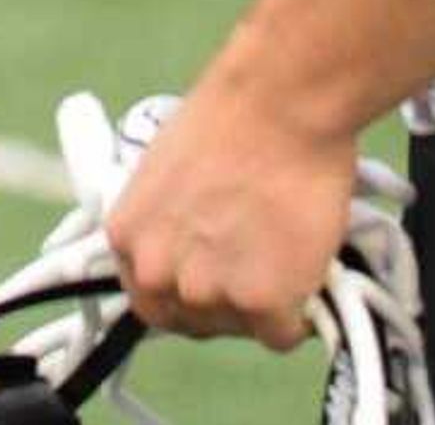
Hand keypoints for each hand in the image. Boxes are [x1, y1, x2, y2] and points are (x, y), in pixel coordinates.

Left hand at [99, 63, 357, 352]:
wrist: (281, 101)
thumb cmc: (232, 119)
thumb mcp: (167, 176)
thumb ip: (169, 226)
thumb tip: (194, 251)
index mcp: (127, 239)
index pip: (150, 300)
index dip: (188, 292)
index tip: (217, 280)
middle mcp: (157, 272)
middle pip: (195, 320)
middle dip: (227, 301)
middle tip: (259, 269)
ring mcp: (208, 292)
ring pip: (241, 327)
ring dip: (263, 304)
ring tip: (284, 256)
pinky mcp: (260, 302)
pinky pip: (282, 334)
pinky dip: (299, 314)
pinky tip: (306, 273)